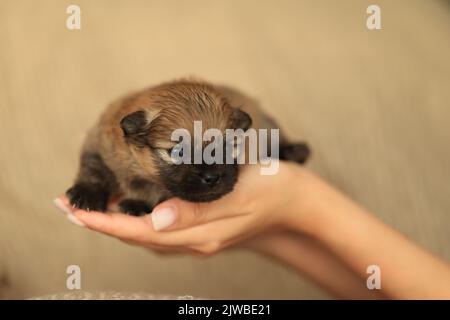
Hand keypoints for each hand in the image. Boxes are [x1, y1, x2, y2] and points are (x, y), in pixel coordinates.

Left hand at [54, 161, 312, 255]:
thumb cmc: (271, 190)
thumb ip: (197, 210)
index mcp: (200, 234)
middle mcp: (194, 241)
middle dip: (101, 223)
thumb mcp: (238, 195)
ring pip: (146, 235)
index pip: (140, 232)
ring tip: (90, 207)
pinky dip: (137, 220)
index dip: (104, 223)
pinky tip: (131, 207)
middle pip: (137, 237)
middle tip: (69, 205)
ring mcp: (198, 237)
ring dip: (115, 222)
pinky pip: (160, 230)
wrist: (295, 201)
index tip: (73, 212)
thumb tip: (155, 219)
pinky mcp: (203, 229)